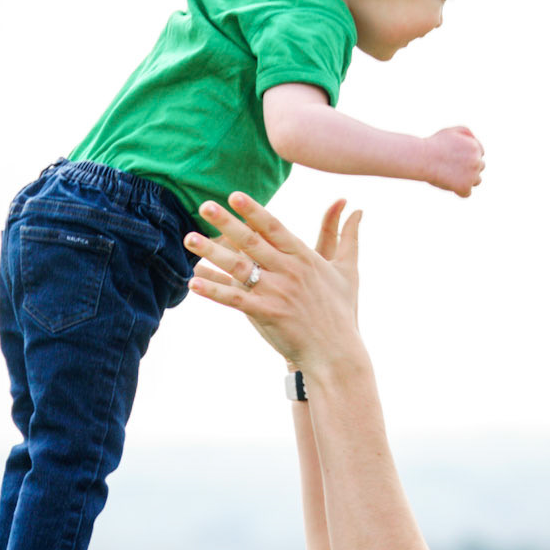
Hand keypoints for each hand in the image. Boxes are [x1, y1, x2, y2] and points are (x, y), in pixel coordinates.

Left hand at [185, 193, 364, 375]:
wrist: (337, 353)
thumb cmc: (343, 313)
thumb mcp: (349, 271)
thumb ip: (349, 237)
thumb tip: (359, 210)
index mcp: (305, 257)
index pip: (274, 227)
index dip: (253, 210)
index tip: (234, 195)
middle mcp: (289, 271)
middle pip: (252, 241)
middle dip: (226, 222)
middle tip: (204, 206)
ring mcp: (277, 292)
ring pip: (238, 267)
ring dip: (211, 252)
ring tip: (190, 238)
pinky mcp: (267, 314)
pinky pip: (234, 299)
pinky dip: (214, 290)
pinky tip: (194, 282)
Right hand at [424, 126, 484, 197]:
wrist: (423, 158)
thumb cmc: (434, 144)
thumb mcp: (450, 131)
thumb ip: (465, 132)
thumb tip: (475, 140)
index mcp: (475, 147)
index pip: (479, 153)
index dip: (467, 155)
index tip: (456, 158)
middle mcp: (477, 161)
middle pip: (480, 166)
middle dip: (469, 167)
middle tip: (452, 167)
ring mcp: (472, 175)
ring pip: (477, 180)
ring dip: (467, 180)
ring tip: (451, 176)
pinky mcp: (465, 187)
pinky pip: (467, 193)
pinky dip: (459, 191)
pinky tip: (449, 184)